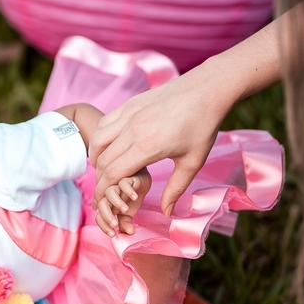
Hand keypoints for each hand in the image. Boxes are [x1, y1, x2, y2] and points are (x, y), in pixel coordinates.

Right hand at [89, 23, 278, 215]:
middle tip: (104, 190)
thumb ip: (176, 189)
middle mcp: (132, 130)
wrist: (206, 89)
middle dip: (100, 179)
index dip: (104, 190)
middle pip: (103, 160)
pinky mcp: (128, 105)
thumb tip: (168, 213)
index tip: (103, 201)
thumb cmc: (203, 126)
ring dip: (96, 158)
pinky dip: (99, 139)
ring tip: (102, 169)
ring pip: (98, 141)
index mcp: (148, 146)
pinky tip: (106, 147)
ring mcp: (128, 115)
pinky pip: (103, 124)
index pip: (113, 173)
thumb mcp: (193, 161)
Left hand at [96, 170, 150, 236]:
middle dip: (107, 216)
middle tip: (115, 225)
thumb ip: (125, 223)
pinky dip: (128, 190)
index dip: (103, 226)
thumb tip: (128, 232)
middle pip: (102, 204)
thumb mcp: (128, 213)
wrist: (141, 182)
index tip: (113, 234)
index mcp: (107, 206)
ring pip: (110, 192)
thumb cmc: (131, 198)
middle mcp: (109, 196)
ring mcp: (117, 187)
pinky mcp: (127, 179)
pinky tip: (135, 197)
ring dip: (117, 202)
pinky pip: (124, 183)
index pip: (99, 216)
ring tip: (125, 210)